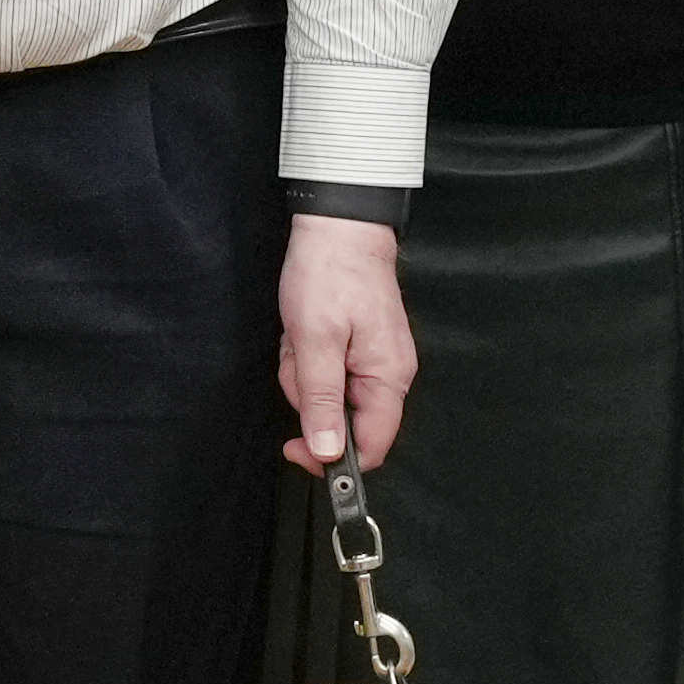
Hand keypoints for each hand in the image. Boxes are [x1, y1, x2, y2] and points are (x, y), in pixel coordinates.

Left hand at [281, 214, 415, 468]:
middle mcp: (389, 375)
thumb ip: (322, 400)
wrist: (338, 225)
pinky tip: (304, 329)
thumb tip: (328, 453)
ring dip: (303, 371)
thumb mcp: (315, 341)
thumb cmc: (329, 274)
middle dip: (309, 395)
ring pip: (328, 395)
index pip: (371, 447)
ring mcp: (374, 360)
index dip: (332, 458)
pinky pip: (327, 371)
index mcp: (389, 378)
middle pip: (342, 420)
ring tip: (300, 334)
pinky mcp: (358, 347)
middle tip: (298, 356)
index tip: (294, 447)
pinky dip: (308, 356)